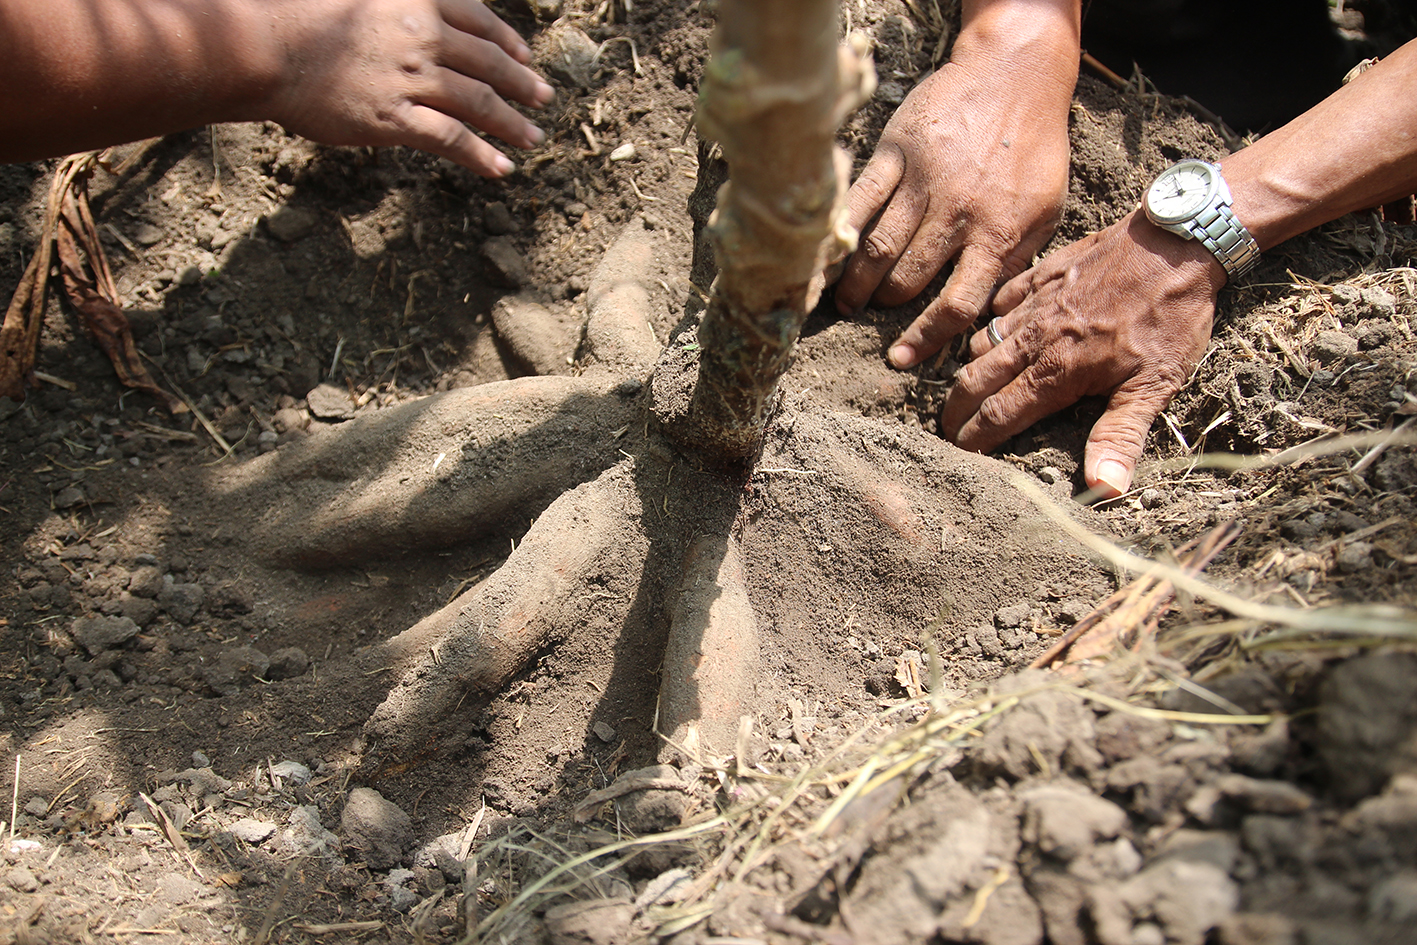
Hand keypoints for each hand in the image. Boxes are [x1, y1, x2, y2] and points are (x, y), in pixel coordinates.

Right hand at [266, 0, 553, 176]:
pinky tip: (501, 168)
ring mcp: (412, 78)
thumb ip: (396, 6)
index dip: (507, 41)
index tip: (525, 56)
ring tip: (532, 137)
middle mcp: (424, 35)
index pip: (479, 18)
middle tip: (543, 97)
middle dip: (521, 83)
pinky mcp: (396, 118)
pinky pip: (452, 139)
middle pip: (488, 62)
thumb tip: (426, 26)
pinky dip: (481, 156)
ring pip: (479, 102)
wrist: (265, 47)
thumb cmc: (298, 15)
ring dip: (511, 123)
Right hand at [834, 40, 1071, 367]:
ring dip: (856, 282)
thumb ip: (1017, 259)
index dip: (926, 338)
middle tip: (869, 318)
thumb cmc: (1035, 146)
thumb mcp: (1047, 209)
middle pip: (907, 279)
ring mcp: (923, 181)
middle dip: (885, 306)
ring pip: (878, 247)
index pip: (957, 304)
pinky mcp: (896, 151)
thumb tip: (989, 310)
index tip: (902, 359)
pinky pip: (859, 201)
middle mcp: (957, 212)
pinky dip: (840, 233)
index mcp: (998, 233)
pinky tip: (830, 255)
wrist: (1014, 73)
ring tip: (846, 301)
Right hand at [941, 212, 1225, 496]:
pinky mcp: (1040, 275)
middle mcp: (1034, 338)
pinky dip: (991, 323)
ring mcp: (1034, 304)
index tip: (960, 453)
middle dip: (957, 408)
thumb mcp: (1156, 385)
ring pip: (982, 342)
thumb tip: (1105, 489)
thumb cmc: (1170, 318)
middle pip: (977, 380)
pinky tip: (998, 332)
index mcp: (1057, 371)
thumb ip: (1121, 436)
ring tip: (972, 386)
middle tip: (948, 426)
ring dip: (973, 368)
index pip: (999, 413)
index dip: (975, 437)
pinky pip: (999, 303)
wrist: (1177, 243)